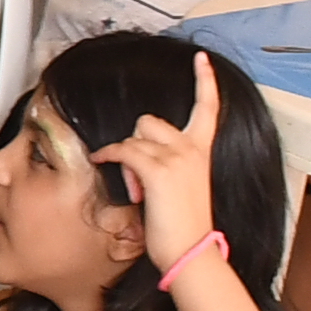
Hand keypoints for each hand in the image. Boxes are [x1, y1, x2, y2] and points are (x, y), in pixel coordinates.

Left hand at [112, 49, 222, 269]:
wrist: (191, 251)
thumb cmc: (184, 226)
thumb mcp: (181, 187)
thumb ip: (168, 164)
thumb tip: (138, 160)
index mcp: (201, 151)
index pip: (208, 108)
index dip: (205, 81)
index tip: (200, 60)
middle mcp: (191, 148)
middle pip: (149, 121)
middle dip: (135, 143)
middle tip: (137, 177)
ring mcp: (177, 156)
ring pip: (134, 137)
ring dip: (124, 157)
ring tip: (135, 188)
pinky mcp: (158, 169)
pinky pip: (123, 150)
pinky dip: (109, 155)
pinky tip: (102, 161)